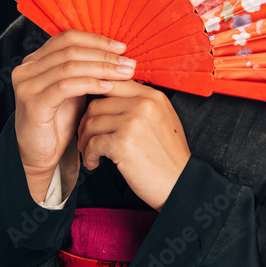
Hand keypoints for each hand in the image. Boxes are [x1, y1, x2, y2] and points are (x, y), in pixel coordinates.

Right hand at [12, 30, 137, 201]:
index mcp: (36, 60)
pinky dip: (89, 84)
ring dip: (101, 68)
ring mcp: (27, 85)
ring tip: (123, 74)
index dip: (96, 40)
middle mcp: (27, 68)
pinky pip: (65, 86)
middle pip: (70, 50)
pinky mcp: (33, 103)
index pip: (68, 37)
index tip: (122, 47)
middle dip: (104, 54)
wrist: (41, 154)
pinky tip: (107, 87)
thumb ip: (86, 70)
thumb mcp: (74, 89)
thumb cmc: (58, 121)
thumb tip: (118, 55)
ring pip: (69, 66)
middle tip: (128, 63)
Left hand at [76, 81, 191, 210]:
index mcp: (153, 96)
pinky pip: (92, 143)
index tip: (89, 112)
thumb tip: (110, 95)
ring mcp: (133, 122)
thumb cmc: (169, 157)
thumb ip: (140, 104)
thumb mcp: (162, 120)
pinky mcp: (123, 143)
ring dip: (85, 141)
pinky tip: (94, 162)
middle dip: (86, 123)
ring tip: (90, 153)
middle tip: (87, 138)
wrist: (180, 183)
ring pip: (91, 123)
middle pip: (97, 103)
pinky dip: (89, 155)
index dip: (95, 96)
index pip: (113, 83)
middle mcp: (144, 104)